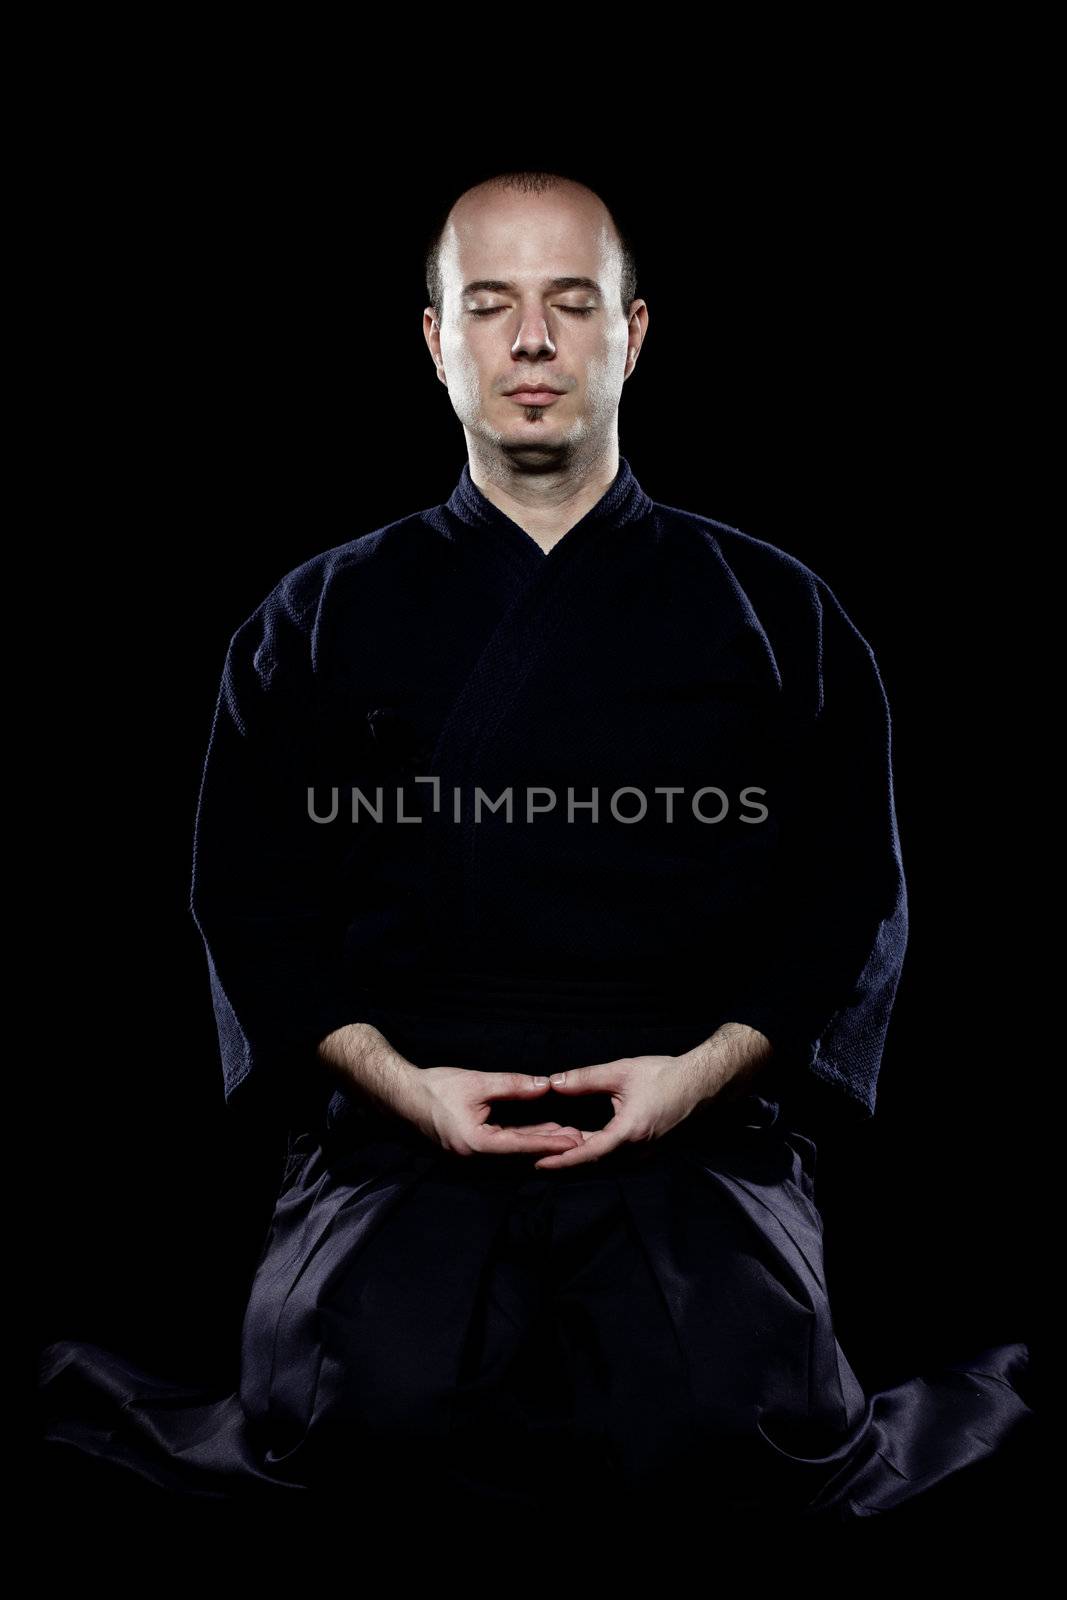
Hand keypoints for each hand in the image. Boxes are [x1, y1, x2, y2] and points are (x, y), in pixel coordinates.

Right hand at [405, 1067, 586, 1157]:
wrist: (402, 1096)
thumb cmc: (435, 1088)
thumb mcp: (477, 1082)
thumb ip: (513, 1085)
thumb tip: (545, 1085)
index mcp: (476, 1144)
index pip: (522, 1145)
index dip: (550, 1142)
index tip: (574, 1140)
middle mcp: (474, 1157)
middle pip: (520, 1154)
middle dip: (550, 1146)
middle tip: (580, 1138)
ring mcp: (470, 1156)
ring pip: (513, 1152)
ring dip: (538, 1143)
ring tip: (566, 1134)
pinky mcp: (469, 1150)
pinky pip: (501, 1147)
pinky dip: (521, 1140)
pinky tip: (540, 1131)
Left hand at [530, 1044, 747, 1169]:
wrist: (703, 1084)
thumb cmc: (665, 1075)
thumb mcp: (622, 1072)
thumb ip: (585, 1079)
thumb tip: (554, 1082)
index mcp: (628, 1134)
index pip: (586, 1154)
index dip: (559, 1160)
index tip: (536, 1163)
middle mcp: (636, 1151)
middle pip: (592, 1164)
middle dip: (564, 1162)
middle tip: (535, 1158)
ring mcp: (644, 1153)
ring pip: (604, 1162)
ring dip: (579, 1158)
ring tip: (552, 1151)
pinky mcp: (648, 1149)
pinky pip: (615, 1157)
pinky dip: (595, 1152)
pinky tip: (580, 1141)